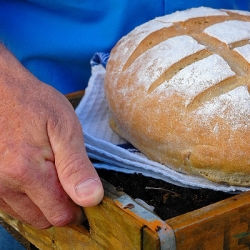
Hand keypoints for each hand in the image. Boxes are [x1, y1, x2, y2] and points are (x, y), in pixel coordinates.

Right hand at [0, 44, 103, 227]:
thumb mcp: (65, 128)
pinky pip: (12, 205)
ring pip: (28, 214)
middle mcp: (4, 186)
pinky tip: (33, 173)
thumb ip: (76, 166)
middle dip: (61, 205)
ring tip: (49, 170)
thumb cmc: (34, 104)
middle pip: (44, 218)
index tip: (84, 193)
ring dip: (43, 201)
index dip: (78, 208)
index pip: (60, 215)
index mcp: (27, 172)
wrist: (2, 90)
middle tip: (67, 177)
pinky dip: (28, 195)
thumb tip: (91, 198)